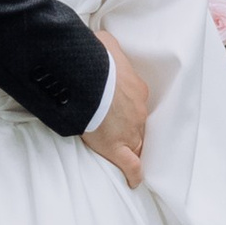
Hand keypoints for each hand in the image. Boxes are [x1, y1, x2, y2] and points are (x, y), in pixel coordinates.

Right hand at [82, 25, 149, 185]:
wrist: (87, 78)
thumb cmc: (94, 58)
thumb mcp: (104, 43)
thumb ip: (106, 47)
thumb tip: (100, 43)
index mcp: (136, 89)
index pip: (136, 102)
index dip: (128, 107)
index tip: (119, 108)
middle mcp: (137, 112)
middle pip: (139, 124)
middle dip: (132, 128)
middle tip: (120, 130)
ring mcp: (130, 131)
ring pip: (137, 143)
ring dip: (133, 148)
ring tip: (127, 155)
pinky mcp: (116, 147)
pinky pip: (131, 165)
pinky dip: (134, 174)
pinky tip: (134, 181)